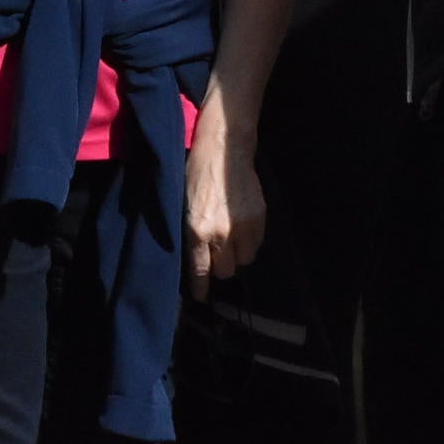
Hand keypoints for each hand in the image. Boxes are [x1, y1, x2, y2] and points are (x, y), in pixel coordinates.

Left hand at [184, 87, 266, 291]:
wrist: (224, 148)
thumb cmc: (195, 173)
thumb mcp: (183, 205)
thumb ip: (191, 234)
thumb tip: (196, 259)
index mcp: (197, 230)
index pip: (201, 272)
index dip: (201, 288)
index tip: (201, 296)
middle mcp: (221, 233)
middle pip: (225, 271)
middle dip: (220, 267)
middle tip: (216, 258)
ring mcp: (243, 227)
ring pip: (244, 260)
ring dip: (237, 255)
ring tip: (230, 242)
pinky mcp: (260, 218)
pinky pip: (257, 244)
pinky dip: (250, 242)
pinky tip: (242, 230)